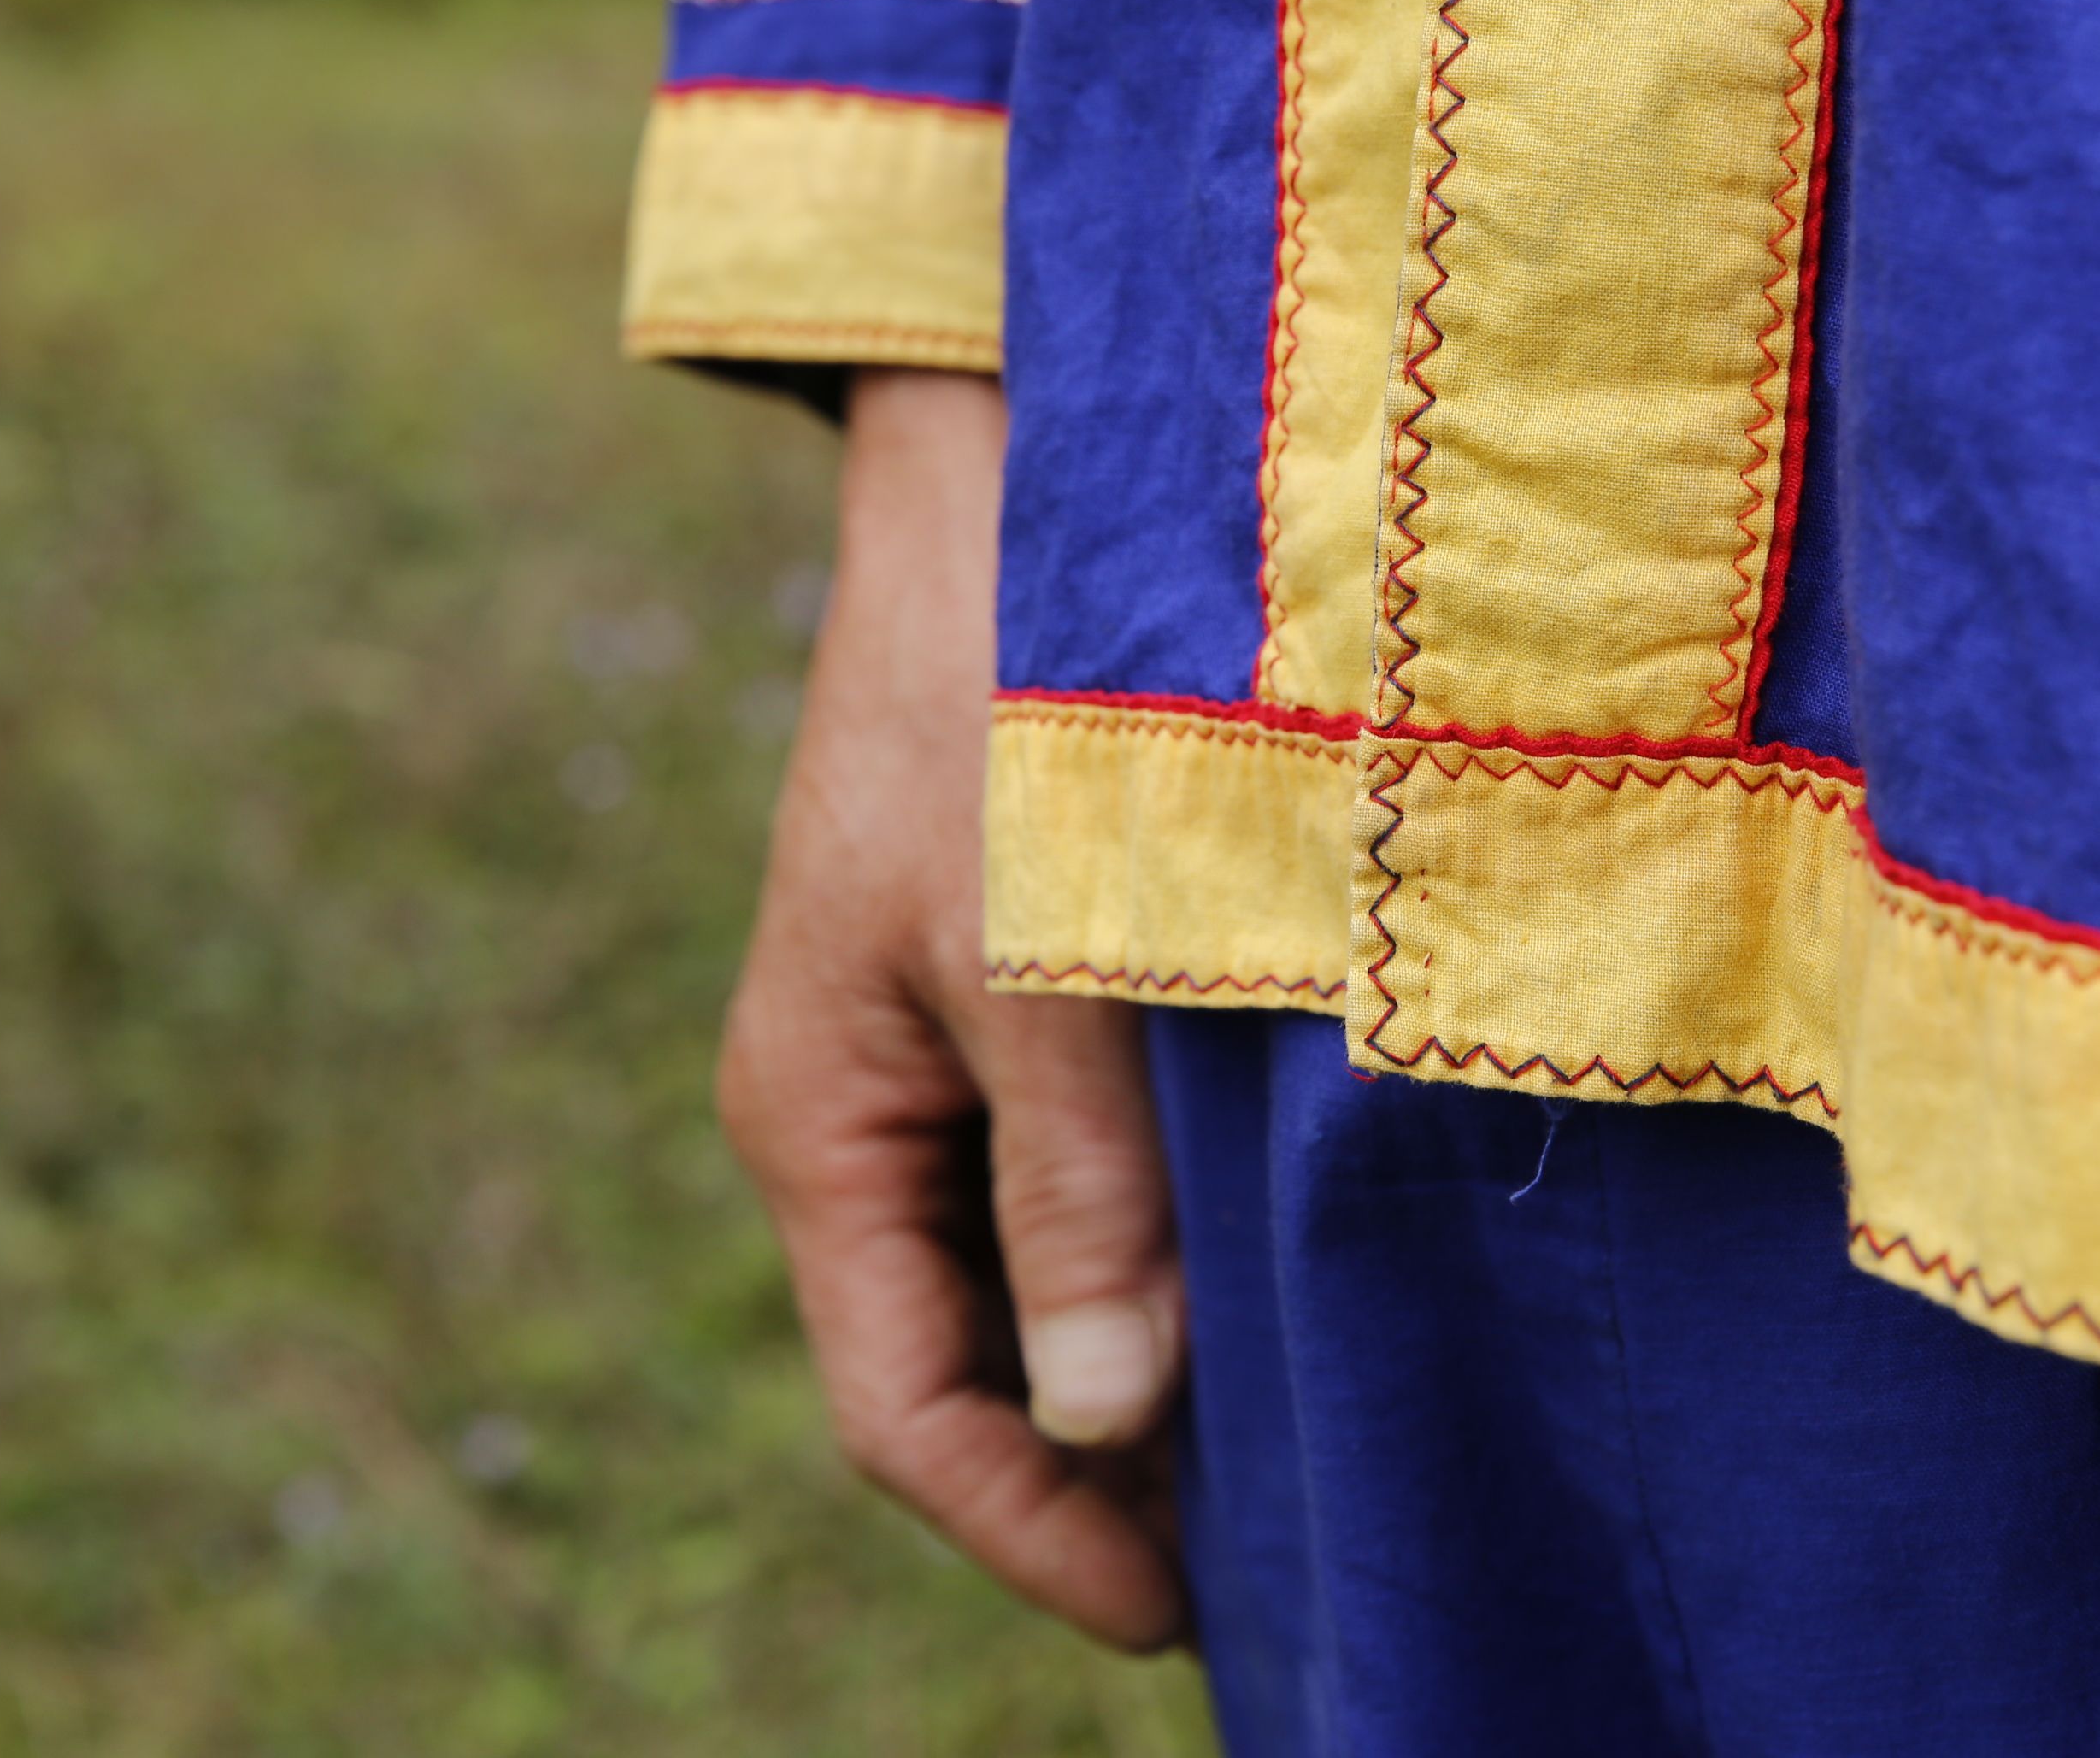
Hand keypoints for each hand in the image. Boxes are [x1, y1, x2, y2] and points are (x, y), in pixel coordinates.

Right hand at [715, 369, 1188, 1650]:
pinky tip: (1257, 1279)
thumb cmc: (1002, 703)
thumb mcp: (1045, 965)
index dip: (1034, 1533)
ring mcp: (928, 1049)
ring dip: (1134, 1364)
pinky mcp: (1004, 987)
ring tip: (1279, 1451)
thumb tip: (1113, 1423)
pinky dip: (1149, 1246)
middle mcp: (858, 1107)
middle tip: (1263, 1560)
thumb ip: (1080, 1194)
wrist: (1003, 484)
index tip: (1179, 1615)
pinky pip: (1061, 1169)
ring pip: (1020, 1271)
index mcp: (821, 1122)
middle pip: (961, 1358)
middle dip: (1093, 1473)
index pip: (904, 1407)